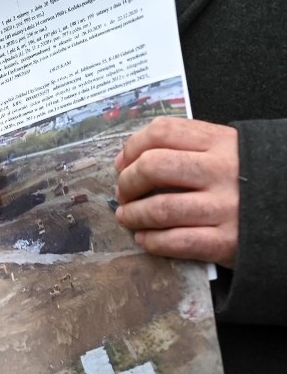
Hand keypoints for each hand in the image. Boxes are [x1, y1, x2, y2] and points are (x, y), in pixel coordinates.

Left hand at [114, 117, 238, 268]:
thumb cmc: (250, 180)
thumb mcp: (229, 150)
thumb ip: (188, 146)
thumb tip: (130, 158)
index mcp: (221, 142)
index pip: (162, 132)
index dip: (132, 147)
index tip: (122, 163)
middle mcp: (222, 171)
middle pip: (153, 167)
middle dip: (128, 181)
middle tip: (122, 192)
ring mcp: (226, 207)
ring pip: (160, 208)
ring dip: (134, 215)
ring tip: (127, 217)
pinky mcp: (229, 241)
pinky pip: (178, 241)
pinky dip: (153, 242)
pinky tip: (145, 239)